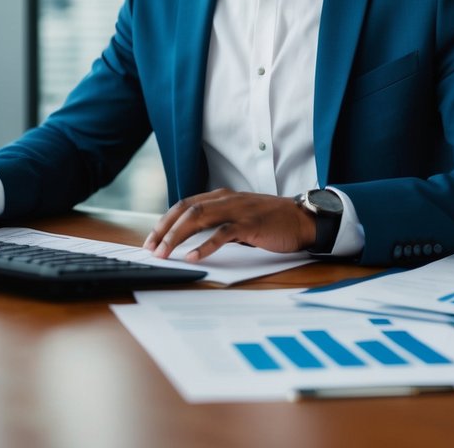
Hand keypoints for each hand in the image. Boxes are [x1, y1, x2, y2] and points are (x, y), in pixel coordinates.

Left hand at [142, 189, 316, 262]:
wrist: (302, 220)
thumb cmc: (270, 222)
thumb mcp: (239, 218)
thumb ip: (218, 223)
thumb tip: (191, 240)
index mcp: (221, 197)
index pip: (184, 205)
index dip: (165, 221)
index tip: (151, 239)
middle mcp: (226, 199)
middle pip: (186, 210)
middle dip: (165, 229)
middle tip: (151, 248)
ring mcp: (238, 210)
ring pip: (199, 217)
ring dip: (178, 236)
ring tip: (165, 253)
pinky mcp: (250, 224)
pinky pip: (223, 233)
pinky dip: (205, 245)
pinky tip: (193, 256)